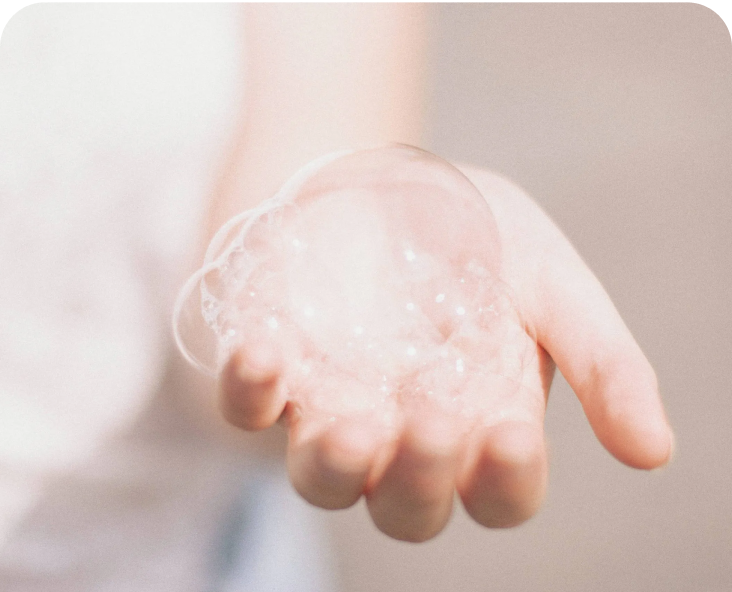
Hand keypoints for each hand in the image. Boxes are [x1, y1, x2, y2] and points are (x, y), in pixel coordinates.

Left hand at [218, 165, 672, 541]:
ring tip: (351, 424)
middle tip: (432, 417)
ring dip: (334, 465)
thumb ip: (601, 362)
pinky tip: (267, 352)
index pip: (498, 490)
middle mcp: (404, 435)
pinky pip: (248, 409)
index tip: (511, 432)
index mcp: (481, 423)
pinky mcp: (274, 374)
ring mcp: (332, 408)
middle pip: (406, 507)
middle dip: (419, 479)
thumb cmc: (473, 236)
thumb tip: (655, 452)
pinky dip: (251, 391)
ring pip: (323, 480)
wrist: (384, 182)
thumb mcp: (551, 281)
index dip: (505, 479)